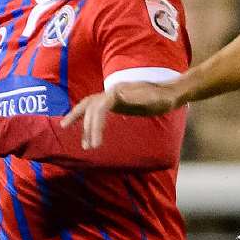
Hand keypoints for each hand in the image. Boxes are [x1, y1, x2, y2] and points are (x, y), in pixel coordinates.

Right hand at [61, 80, 183, 149]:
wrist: (171, 92)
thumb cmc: (164, 98)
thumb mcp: (154, 100)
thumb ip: (138, 100)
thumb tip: (119, 96)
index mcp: (118, 92)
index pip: (98, 108)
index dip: (94, 125)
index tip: (95, 144)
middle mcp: (113, 92)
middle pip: (90, 107)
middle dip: (86, 127)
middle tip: (87, 147)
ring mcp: (113, 95)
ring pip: (89, 106)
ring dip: (79, 119)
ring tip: (69, 132)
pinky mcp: (115, 101)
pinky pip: (96, 109)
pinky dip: (87, 117)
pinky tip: (86, 128)